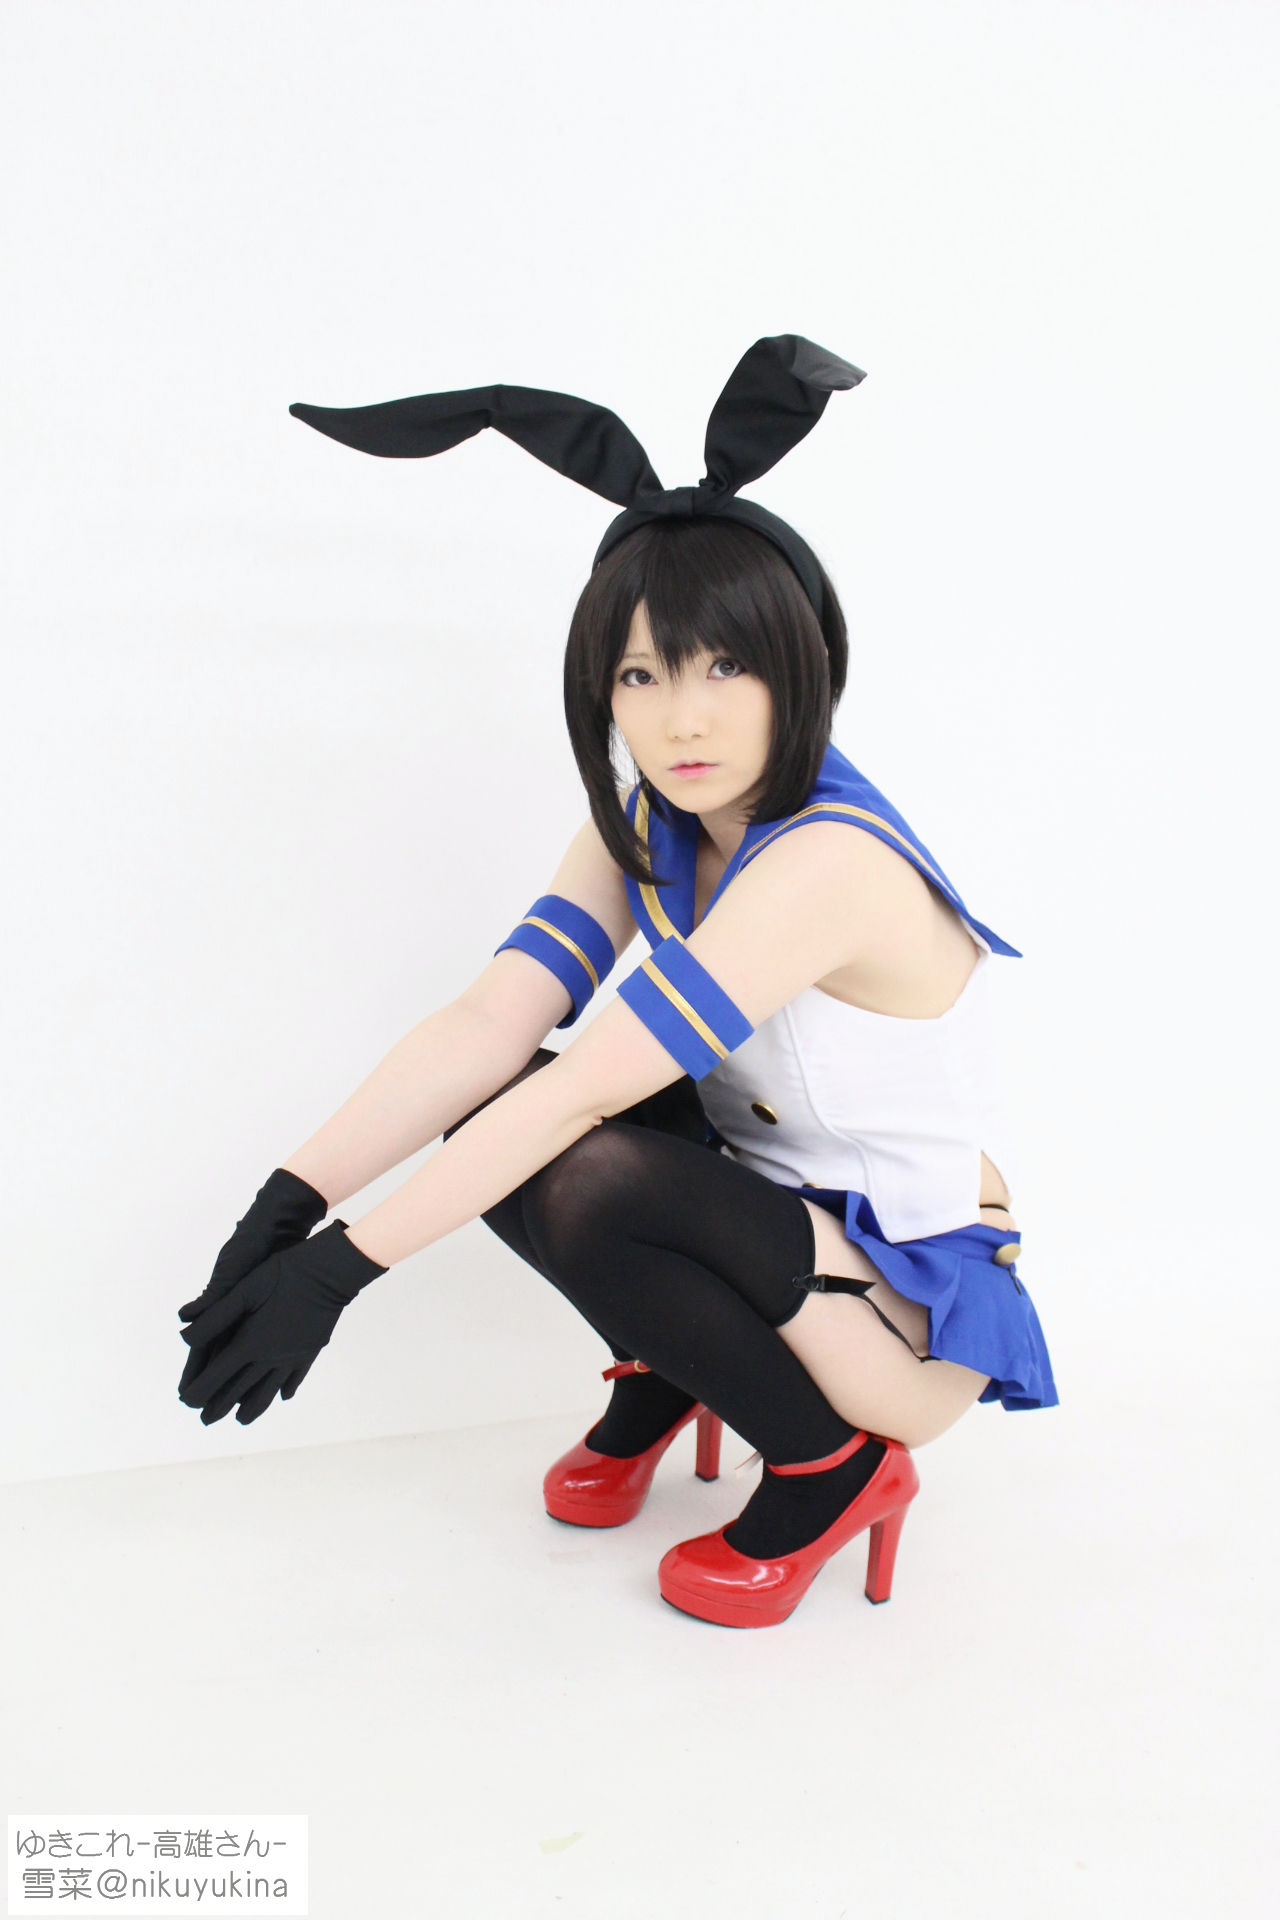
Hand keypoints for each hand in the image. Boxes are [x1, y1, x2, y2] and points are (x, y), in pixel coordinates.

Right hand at [177, 1168, 328, 1398]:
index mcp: (221, 1305)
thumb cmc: (251, 1243)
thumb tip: (183, 1320)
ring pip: (243, 1352)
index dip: (196, 1371)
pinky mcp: (273, 1307)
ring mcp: (254, 1310)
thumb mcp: (231, 1272)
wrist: (278, 1224)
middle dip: (214, 1383)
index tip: (187, 1396)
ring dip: (238, 1377)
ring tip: (237, 1405)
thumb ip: (211, 1299)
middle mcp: (235, 1312)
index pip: (204, 1346)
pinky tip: (274, 1379)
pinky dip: (265, 1359)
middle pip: (221, 1355)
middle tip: (207, 1412)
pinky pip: (267, 1340)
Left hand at [177, 1222, 386, 1425]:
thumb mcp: (243, 1289)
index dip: (198, 1392)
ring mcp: (292, 1358)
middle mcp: (270, 1358)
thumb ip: (214, 1316)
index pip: (216, 1377)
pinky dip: (283, 1391)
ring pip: (268, 1393)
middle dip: (219, 1407)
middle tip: (205, 1419)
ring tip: (240, 1419)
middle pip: (239, 1392)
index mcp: (249, 1343)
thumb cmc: (283, 1275)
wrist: (329, 1273)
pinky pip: (293, 1380)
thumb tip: (184, 1337)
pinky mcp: (309, 1352)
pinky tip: (281, 1396)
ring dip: (251, 1408)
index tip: (186, 1401)